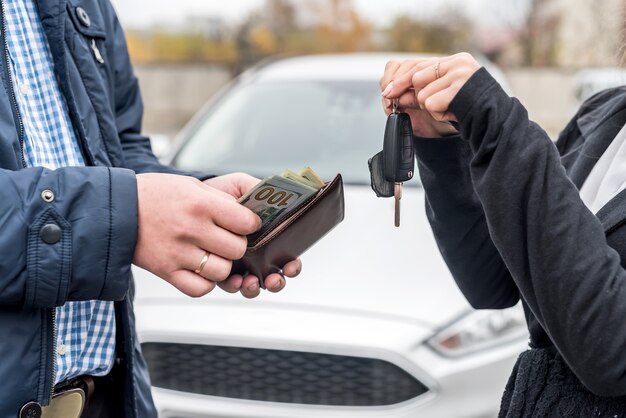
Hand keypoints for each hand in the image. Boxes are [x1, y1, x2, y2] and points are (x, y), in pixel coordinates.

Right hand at [133, 173, 259, 296]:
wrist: (115, 209)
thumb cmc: (156, 194)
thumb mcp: (191, 184)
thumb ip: (222, 198)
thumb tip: (252, 207)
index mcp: (200, 204)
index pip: (246, 222)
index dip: (251, 224)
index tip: (245, 223)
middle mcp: (191, 229)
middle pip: (237, 249)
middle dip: (238, 244)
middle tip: (227, 238)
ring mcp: (178, 253)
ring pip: (222, 271)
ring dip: (222, 264)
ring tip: (212, 253)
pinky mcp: (166, 271)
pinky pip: (200, 288)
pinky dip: (205, 282)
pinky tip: (200, 269)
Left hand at [204, 173, 302, 297]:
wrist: (187, 199)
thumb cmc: (218, 193)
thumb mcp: (242, 185)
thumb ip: (261, 190)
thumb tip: (280, 199)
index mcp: (267, 236)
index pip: (287, 255)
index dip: (291, 264)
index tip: (290, 264)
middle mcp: (256, 254)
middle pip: (274, 276)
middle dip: (276, 280)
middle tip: (273, 278)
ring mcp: (238, 265)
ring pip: (254, 285)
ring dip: (255, 287)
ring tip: (251, 282)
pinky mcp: (220, 271)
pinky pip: (231, 286)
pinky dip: (235, 286)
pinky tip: (234, 281)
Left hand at [380, 53, 480, 135]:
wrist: (493, 121)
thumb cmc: (465, 109)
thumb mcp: (441, 94)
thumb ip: (420, 90)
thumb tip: (390, 94)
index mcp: (454, 60)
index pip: (417, 65)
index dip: (399, 81)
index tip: (387, 93)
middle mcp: (457, 63)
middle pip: (416, 79)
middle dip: (416, 97)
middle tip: (433, 106)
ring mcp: (460, 74)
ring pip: (423, 95)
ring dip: (431, 109)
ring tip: (450, 109)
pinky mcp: (460, 89)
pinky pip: (432, 105)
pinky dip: (438, 114)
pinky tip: (452, 113)